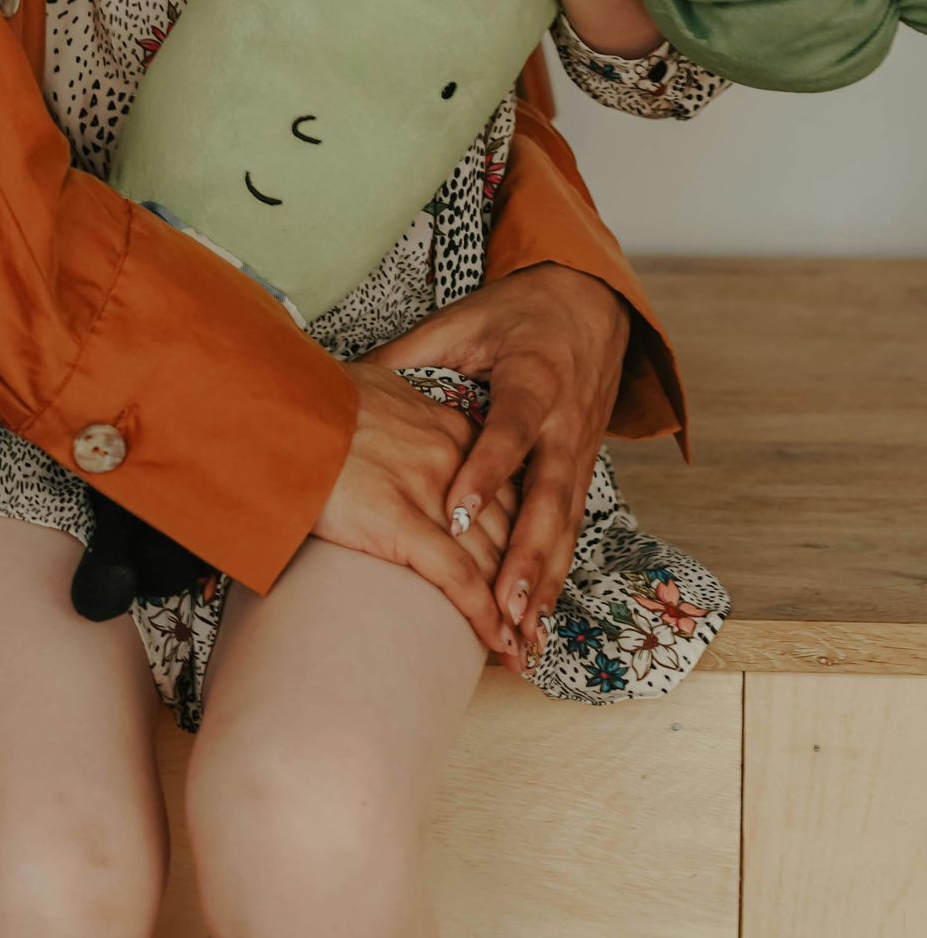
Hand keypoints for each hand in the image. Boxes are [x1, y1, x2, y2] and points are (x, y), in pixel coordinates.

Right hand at [314, 365, 520, 661]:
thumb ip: (397, 406)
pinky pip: (458, 578)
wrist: (281, 408)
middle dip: (525, 578)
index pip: (502, 486)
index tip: (526, 561)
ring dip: (513, 610)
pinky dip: (484, 616)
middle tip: (537, 620)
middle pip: (508, 528)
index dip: (520, 530)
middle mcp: (451, 461)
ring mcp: (429, 492)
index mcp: (447, 427)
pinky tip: (499, 643)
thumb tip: (388, 412)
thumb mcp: (372, 385)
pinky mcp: (400, 523)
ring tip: (525, 647)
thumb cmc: (315, 398)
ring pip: (492, 560)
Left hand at [369, 263, 629, 668]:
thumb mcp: (463, 321)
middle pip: (547, 497)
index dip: (482, 475)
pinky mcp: (582, 471)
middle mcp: (562, 424)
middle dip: (526, 556)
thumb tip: (348, 373)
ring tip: (523, 632)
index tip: (453, 516)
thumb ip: (414, 352)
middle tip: (502, 606)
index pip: (506, 436)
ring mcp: (579, 452)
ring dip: (545, 581)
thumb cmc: (517, 313)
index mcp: (531, 382)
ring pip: (566, 525)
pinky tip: (538, 616)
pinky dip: (555, 574)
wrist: (589, 305)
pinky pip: (572, 529)